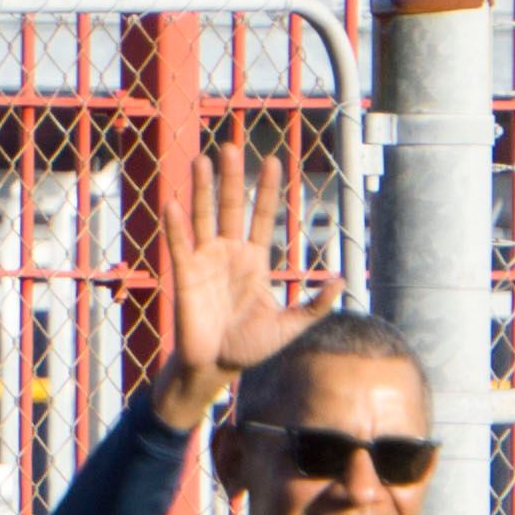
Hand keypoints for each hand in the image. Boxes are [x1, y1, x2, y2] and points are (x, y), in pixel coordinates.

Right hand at [151, 142, 317, 416]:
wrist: (216, 367)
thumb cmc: (251, 347)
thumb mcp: (290, 327)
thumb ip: (315, 305)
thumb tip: (342, 281)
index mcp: (254, 260)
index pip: (263, 217)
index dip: (267, 191)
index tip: (273, 161)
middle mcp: (228, 253)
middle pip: (230, 207)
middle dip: (231, 179)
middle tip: (232, 147)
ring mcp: (205, 261)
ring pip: (203, 217)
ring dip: (202, 190)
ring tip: (202, 160)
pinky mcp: (184, 275)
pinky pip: (180, 245)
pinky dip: (176, 225)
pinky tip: (173, 203)